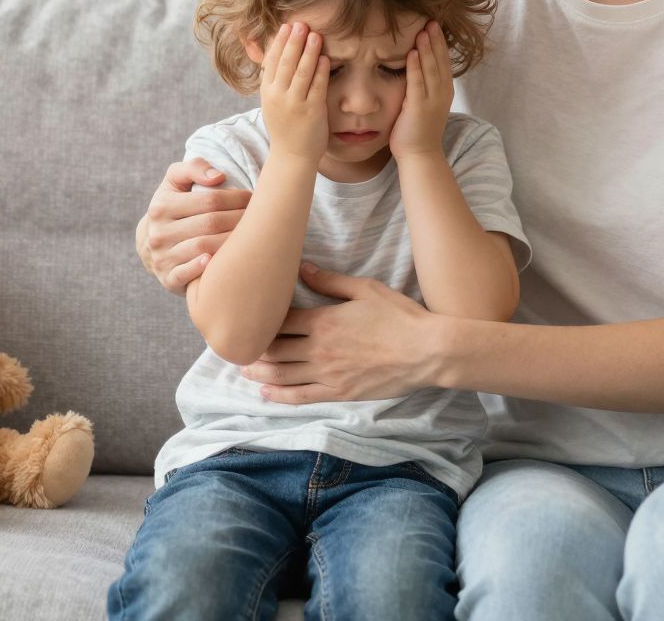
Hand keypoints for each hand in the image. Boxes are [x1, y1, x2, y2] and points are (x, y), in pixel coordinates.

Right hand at [138, 158, 250, 293]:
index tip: (253, 199)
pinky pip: (185, 275)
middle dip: (240, 219)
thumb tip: (218, 177)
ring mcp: (161, 257)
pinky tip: (218, 261)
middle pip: (210, 223)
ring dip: (231, 242)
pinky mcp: (167, 278)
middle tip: (260, 218)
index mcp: (161, 205)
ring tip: (251, 237)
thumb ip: (193, 168)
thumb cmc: (174, 206)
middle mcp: (158, 232)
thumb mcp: (176, 182)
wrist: (151, 243)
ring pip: (202, 248)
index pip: (209, 200)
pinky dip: (202, 268)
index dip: (237, 198)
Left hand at [237, 263, 437, 402]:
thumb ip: (330, 281)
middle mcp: (319, 349)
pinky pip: (300, 397)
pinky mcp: (339, 392)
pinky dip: (279, 396)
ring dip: (259, 372)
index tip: (249, 319)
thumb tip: (302, 267)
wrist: (427, 351)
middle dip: (253, 348)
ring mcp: (328, 374)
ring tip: (243, 370)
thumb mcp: (365, 289)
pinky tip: (265, 393)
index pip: (279, 322)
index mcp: (323, 321)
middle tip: (237, 346)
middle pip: (274, 350)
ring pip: (282, 375)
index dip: (261, 322)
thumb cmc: (400, 316)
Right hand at [260, 22, 329, 161]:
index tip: (286, 26)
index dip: (279, 43)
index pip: (272, 61)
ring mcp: (295, 104)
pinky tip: (325, 58)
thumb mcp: (273, 101)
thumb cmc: (285, 126)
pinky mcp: (312, 111)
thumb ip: (275, 80)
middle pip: (286, 63)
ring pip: (301, 72)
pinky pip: (317, 87)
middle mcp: (278, 96)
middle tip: (300, 24)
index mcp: (267, 92)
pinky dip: (321, 71)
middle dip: (293, 41)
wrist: (291, 156)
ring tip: (315, 35)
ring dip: (308, 52)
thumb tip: (276, 55)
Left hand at [388, 20, 451, 160]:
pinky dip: (416, 66)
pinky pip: (418, 82)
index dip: (440, 42)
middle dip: (436, 39)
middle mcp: (442, 92)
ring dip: (428, 47)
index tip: (434, 25)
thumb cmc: (417, 129)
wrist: (420, 154)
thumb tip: (415, 67)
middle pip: (440, 60)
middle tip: (431, 19)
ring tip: (423, 29)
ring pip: (432, 68)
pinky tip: (413, 52)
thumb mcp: (424, 102)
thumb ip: (423, 85)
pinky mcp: (420, 107)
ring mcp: (433, 100)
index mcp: (444, 90)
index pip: (444, 61)